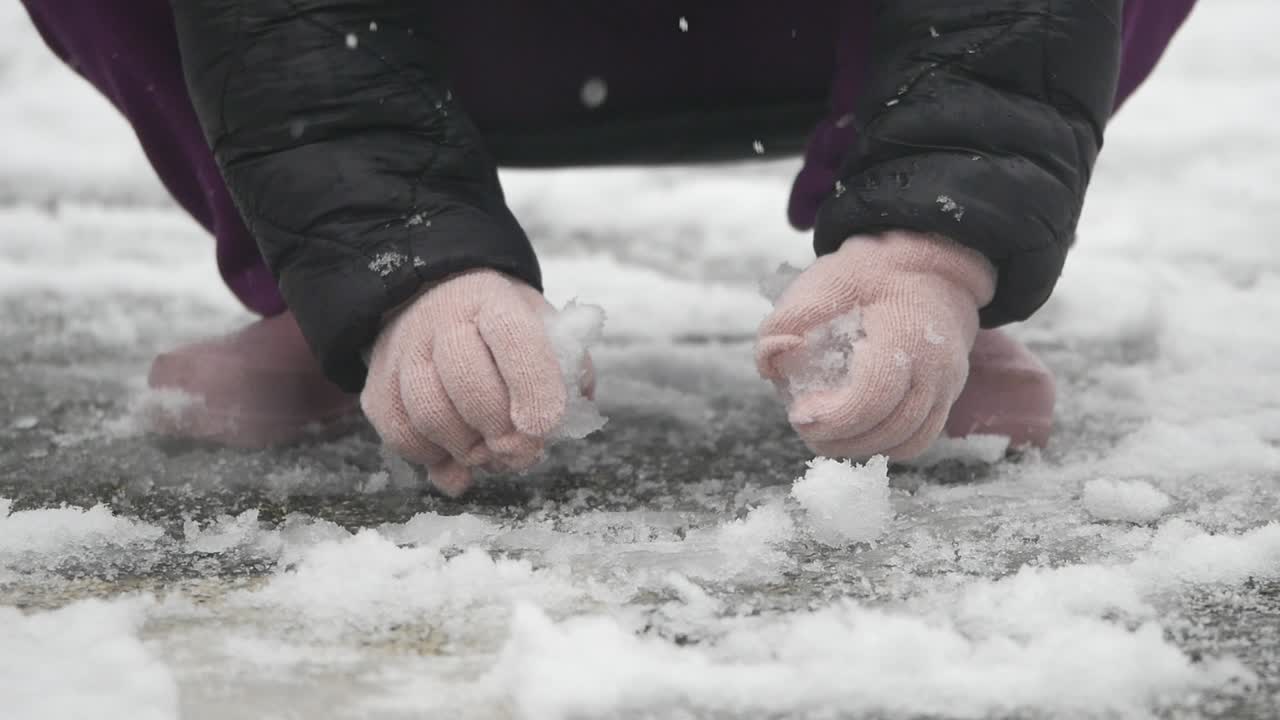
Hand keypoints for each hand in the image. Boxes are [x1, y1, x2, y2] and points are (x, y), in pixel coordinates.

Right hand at [361, 270, 588, 495]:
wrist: (431, 302)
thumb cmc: (500, 327)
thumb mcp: (544, 329)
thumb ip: (567, 373)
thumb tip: (560, 426)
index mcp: (493, 300)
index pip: (513, 337)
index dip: (532, 386)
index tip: (544, 427)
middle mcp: (440, 319)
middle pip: (467, 383)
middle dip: (501, 432)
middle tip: (522, 452)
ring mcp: (402, 352)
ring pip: (430, 414)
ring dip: (468, 450)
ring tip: (491, 454)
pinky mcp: (377, 385)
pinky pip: (400, 434)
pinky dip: (432, 457)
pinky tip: (455, 456)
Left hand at [756, 231, 995, 459]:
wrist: (930, 270)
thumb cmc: (872, 275)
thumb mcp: (826, 280)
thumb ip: (789, 319)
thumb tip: (772, 367)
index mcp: (907, 333)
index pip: (876, 395)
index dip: (836, 417)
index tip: (799, 415)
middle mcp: (936, 367)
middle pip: (892, 427)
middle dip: (842, 439)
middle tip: (805, 428)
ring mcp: (948, 386)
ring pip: (909, 442)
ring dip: (862, 448)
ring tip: (824, 435)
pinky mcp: (947, 398)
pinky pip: (919, 440)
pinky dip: (884, 446)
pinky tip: (853, 435)